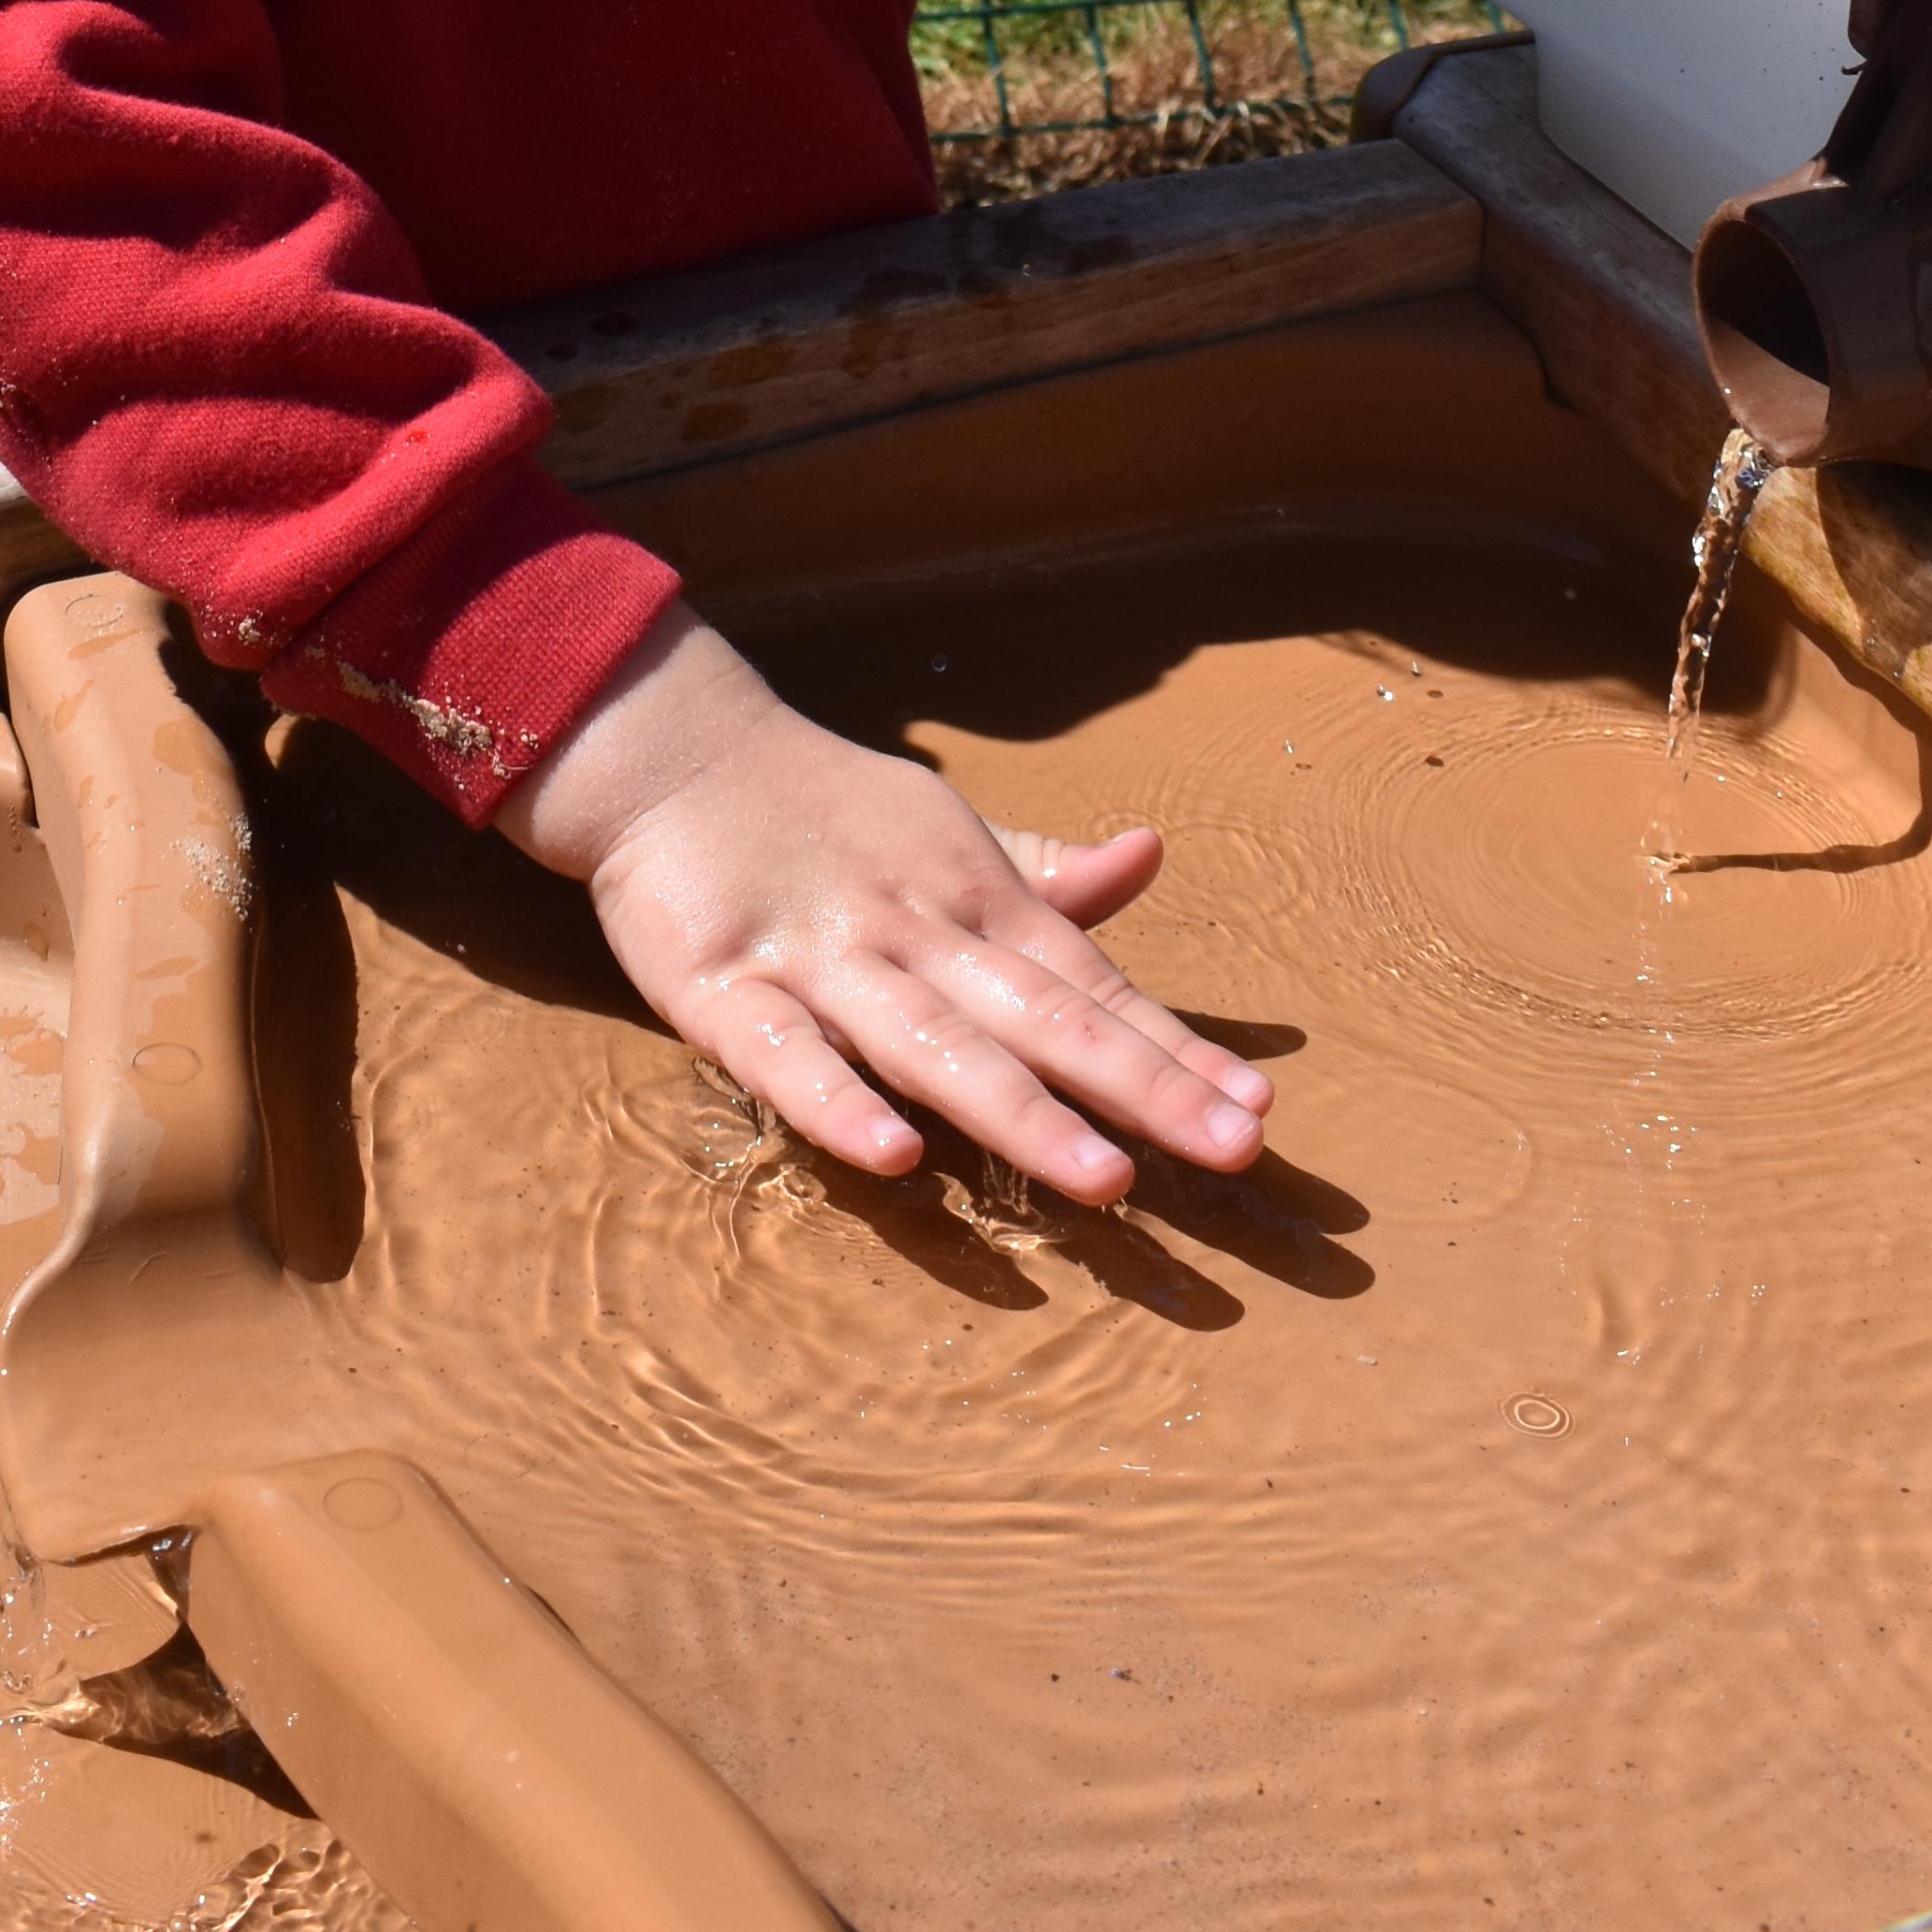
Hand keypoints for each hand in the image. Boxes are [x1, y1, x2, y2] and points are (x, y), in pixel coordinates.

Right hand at [499, 604, 1270, 1209]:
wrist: (676, 751)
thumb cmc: (832, 814)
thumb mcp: (948, 832)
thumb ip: (1046, 871)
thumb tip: (1151, 855)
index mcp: (975, 899)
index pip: (1091, 984)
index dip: (1173, 1048)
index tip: (1256, 1109)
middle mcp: (916, 932)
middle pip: (1041, 1019)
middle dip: (1142, 1089)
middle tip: (1233, 1152)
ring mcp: (822, 960)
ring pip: (933, 1047)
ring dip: (1022, 1113)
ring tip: (1106, 1180)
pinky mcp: (723, 987)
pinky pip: (785, 1056)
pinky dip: (838, 1103)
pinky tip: (893, 1155)